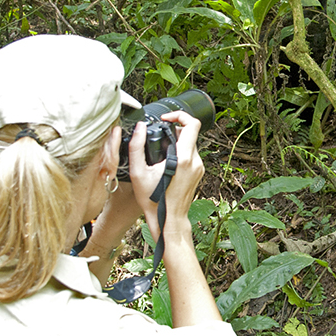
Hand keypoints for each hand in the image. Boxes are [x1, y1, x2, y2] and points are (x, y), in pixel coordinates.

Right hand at [128, 111, 203, 240]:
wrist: (168, 220)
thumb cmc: (153, 200)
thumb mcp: (137, 172)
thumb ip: (136, 146)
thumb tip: (140, 127)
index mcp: (183, 158)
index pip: (192, 124)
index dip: (179, 115)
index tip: (166, 119)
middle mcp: (195, 161)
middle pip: (191, 133)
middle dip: (175, 129)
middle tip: (159, 135)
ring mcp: (199, 168)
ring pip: (191, 144)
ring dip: (177, 142)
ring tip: (161, 151)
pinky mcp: (199, 173)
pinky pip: (191, 155)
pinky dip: (180, 152)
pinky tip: (166, 162)